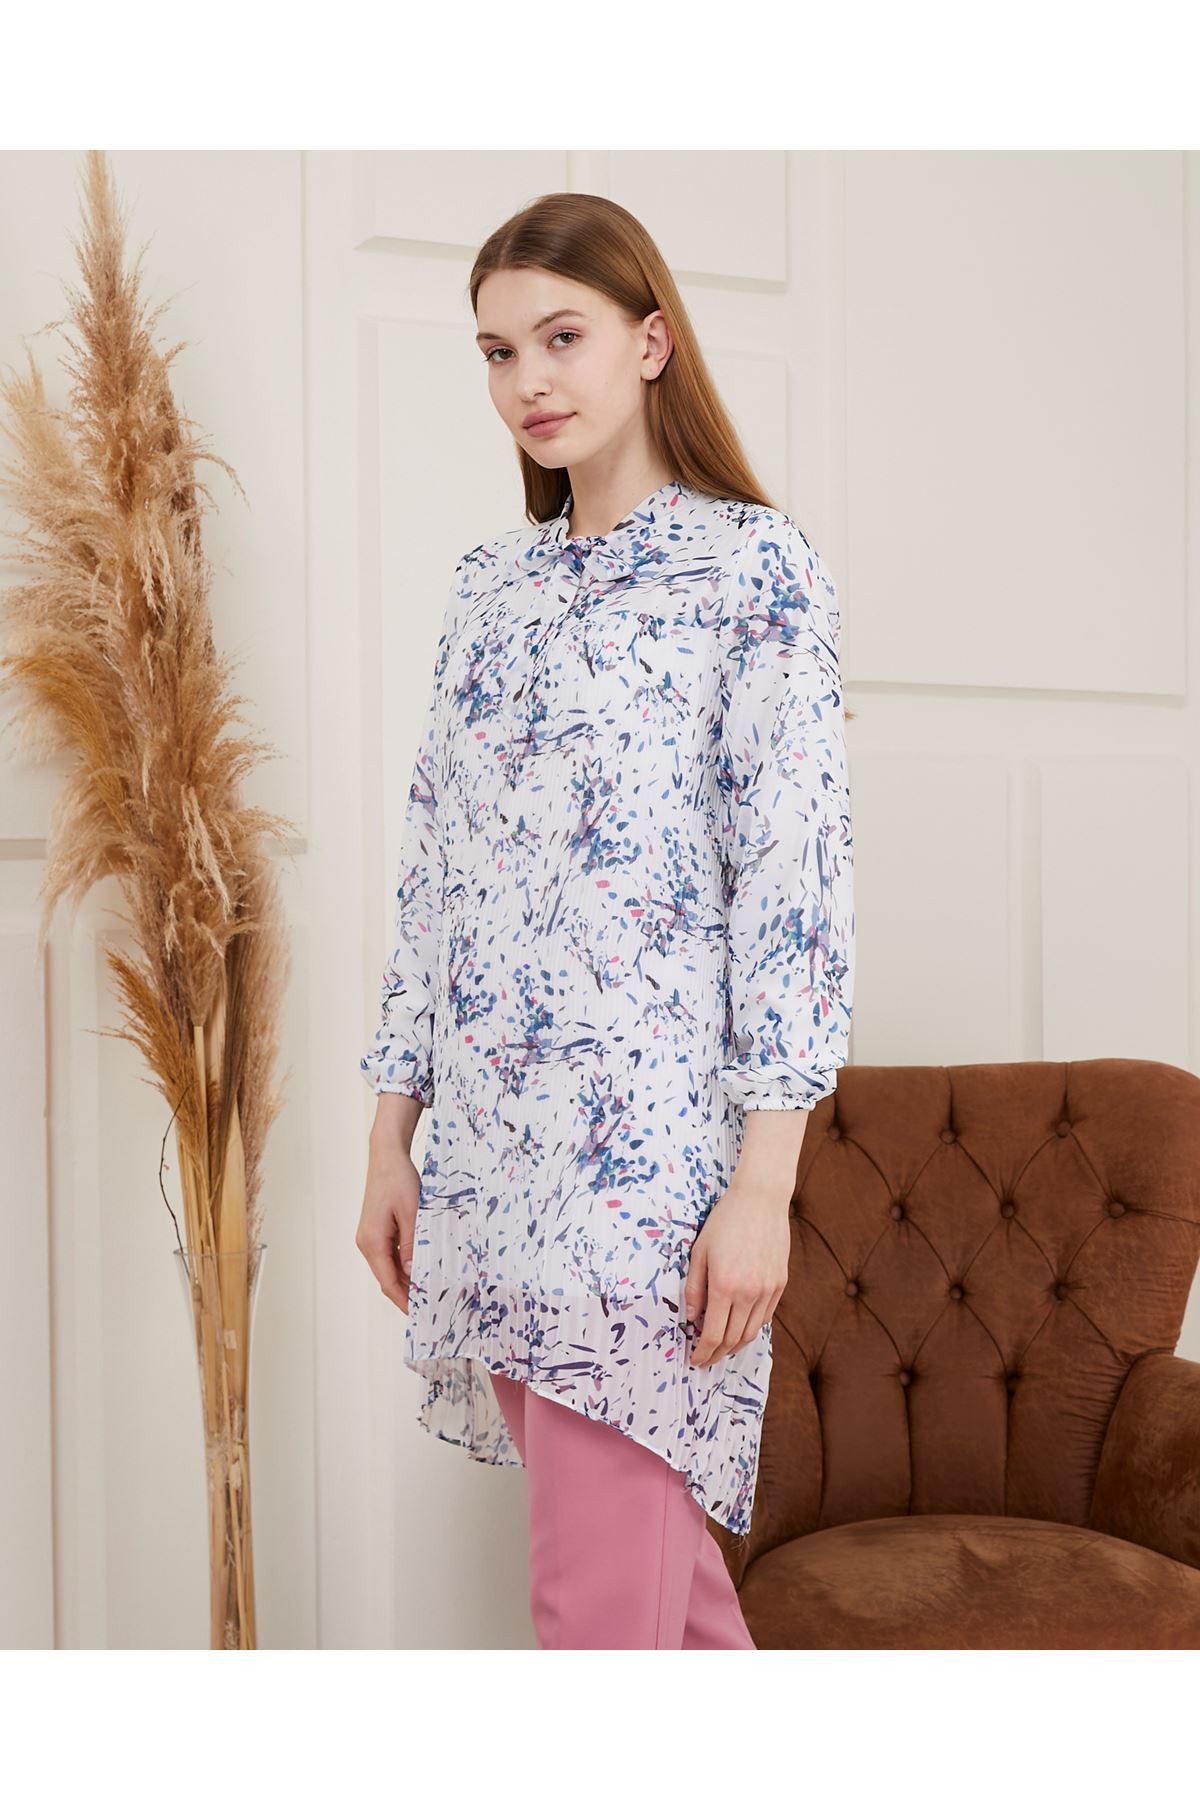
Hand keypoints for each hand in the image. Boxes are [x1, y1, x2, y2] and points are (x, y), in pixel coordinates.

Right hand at [356, 1141, 420, 1312]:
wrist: (386, 1157)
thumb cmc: (398, 1180)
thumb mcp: (412, 1213)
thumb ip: (412, 1245)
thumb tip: (413, 1274)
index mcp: (372, 1243)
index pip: (389, 1282)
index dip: (405, 1301)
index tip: (422, 1314)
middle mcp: (367, 1244)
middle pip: (388, 1278)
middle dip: (408, 1294)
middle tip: (432, 1307)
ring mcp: (370, 1238)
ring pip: (390, 1269)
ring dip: (408, 1281)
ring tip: (431, 1291)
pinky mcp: (377, 1231)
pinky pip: (391, 1256)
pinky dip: (405, 1266)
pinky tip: (422, 1268)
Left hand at [683, 1174, 791, 1366]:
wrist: (760, 1200)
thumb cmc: (725, 1221)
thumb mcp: (700, 1251)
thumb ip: (695, 1287)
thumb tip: (692, 1318)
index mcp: (724, 1285)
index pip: (713, 1334)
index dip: (703, 1352)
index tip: (694, 1360)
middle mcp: (749, 1292)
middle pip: (733, 1339)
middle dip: (717, 1354)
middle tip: (705, 1359)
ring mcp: (768, 1289)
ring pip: (751, 1332)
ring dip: (735, 1345)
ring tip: (722, 1348)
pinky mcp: (780, 1284)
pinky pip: (765, 1316)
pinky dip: (751, 1328)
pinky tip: (740, 1328)